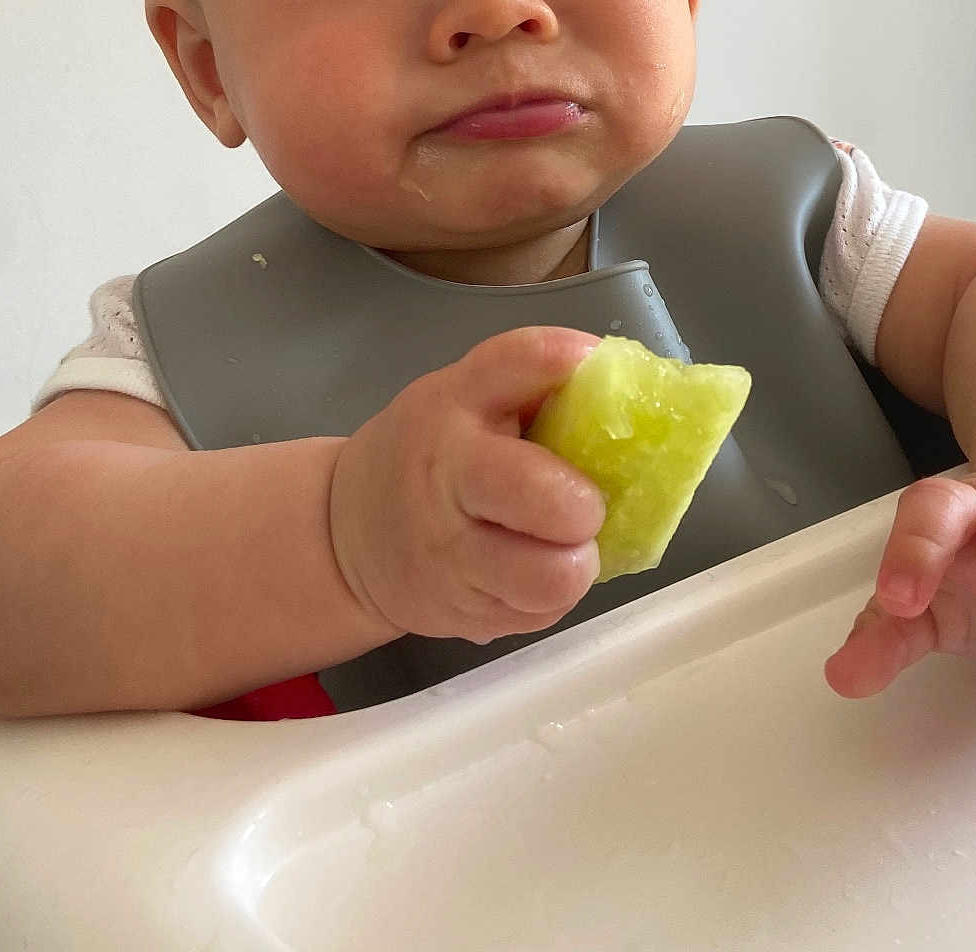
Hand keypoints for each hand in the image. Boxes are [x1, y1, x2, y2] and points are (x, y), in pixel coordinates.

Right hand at [328, 326, 605, 644]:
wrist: (348, 535)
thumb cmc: (432, 452)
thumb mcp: (466, 398)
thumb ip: (534, 385)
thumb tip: (627, 381)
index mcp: (454, 405)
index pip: (516, 361)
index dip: (568, 359)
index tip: (595, 366)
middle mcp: (448, 477)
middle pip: (542, 495)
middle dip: (583, 505)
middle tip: (584, 506)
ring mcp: (451, 557)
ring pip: (551, 578)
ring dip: (575, 563)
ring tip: (564, 545)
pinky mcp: (464, 617)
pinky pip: (540, 615)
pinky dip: (551, 595)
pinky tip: (532, 569)